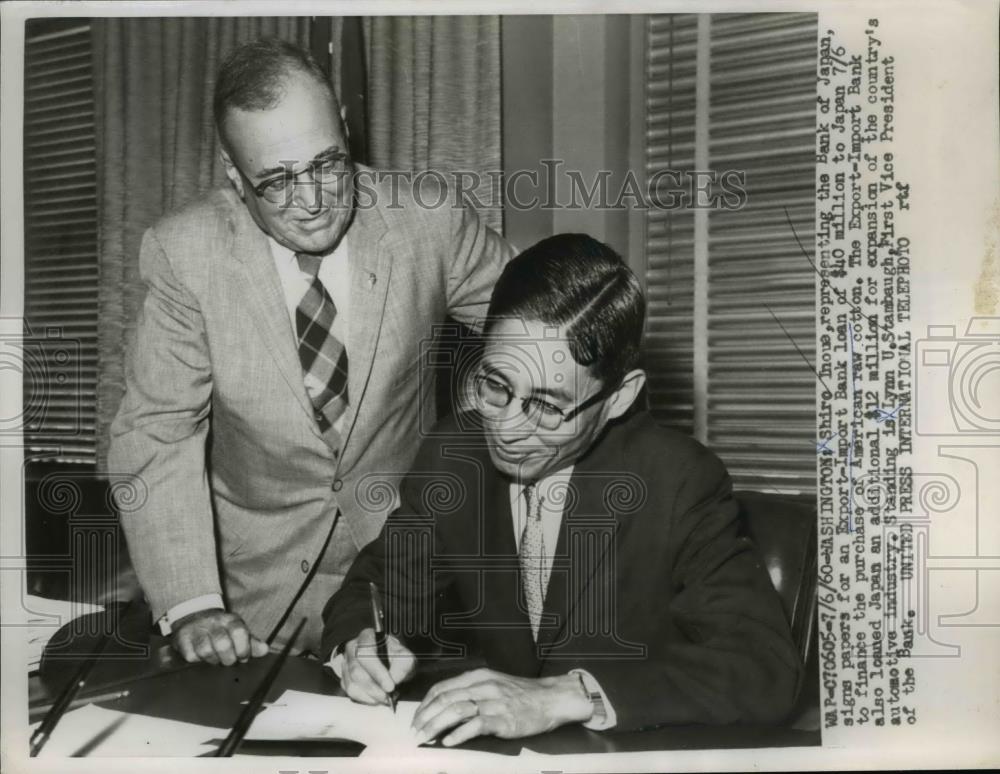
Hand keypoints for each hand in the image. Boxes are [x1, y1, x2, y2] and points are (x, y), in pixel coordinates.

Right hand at [170, 609, 267, 665]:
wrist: (194, 617)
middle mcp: (213, 622)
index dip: (243, 648)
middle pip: (223, 644)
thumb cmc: (220, 629)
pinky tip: (201, 656)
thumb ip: (251, 642)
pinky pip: (191, 656)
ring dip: (213, 660)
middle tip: (228, 660)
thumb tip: (265, 650)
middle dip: (228, 658)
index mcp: (229, 619)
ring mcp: (196, 630)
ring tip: (215, 658)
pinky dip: (197, 660)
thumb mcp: (237, 631)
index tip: (243, 657)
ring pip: (206, 651)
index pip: (239, 632)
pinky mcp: (182, 638)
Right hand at [340, 627, 415, 705]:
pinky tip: (375, 698)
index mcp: (366, 637)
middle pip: (356, 671)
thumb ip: (404, 664)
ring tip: (384, 698)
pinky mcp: (344, 678)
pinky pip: (350, 692)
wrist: (388, 660)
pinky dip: (364, 699)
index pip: (366, 654)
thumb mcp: (404, 655)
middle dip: (374, 688)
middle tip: (388, 696)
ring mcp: (345, 663)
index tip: (390, 686)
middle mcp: (352, 648)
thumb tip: (394, 678)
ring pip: (351, 684)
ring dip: (369, 696)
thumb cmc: (394, 656)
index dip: (377, 672)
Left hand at [411, 668, 591, 745]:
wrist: (550, 699)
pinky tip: (449, 742)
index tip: (417, 718)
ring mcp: (493, 702)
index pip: (442, 687)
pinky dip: (459, 734)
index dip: (425, 704)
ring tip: (425, 737)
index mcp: (478, 677)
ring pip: (456, 710)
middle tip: (415, 731)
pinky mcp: (503, 719)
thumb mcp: (494, 683)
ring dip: (436, 725)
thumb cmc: (521, 694)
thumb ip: (471, 691)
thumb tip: (446, 705)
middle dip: (426, 716)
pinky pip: (475, 725)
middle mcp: (483, 687)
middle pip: (445, 699)